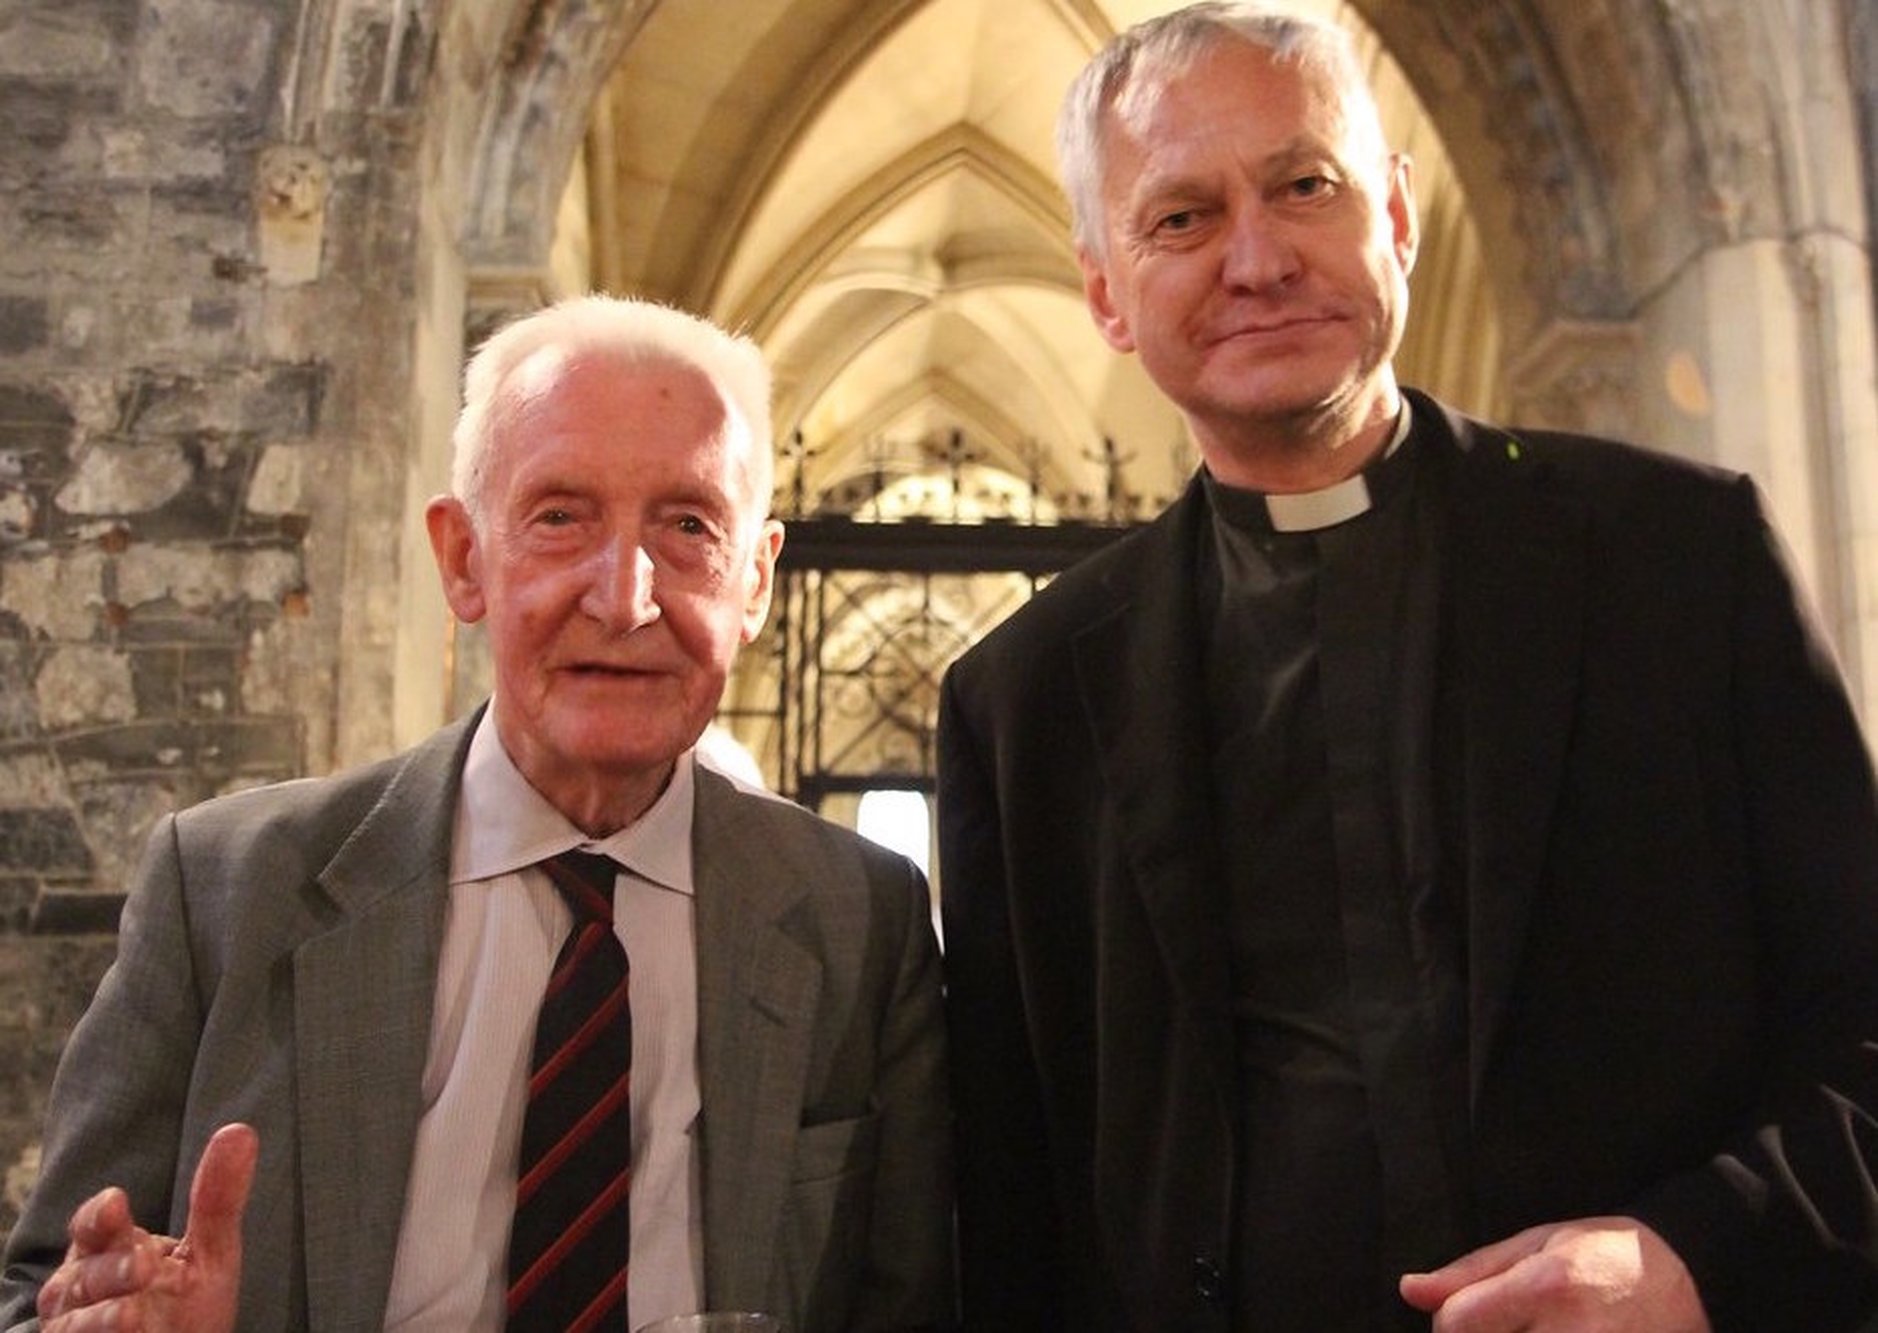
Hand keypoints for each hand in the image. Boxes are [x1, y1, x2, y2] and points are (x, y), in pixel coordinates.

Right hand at [36, 1123, 258, 1332]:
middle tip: (144, 1267)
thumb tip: (240, 1132)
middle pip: (87, 1271)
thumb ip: (216, 1200)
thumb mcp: (209, 1253)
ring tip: (133, 1314)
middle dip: (113, 1269)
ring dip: (104, 1316)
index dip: (100, 1215)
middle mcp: (82, 1286)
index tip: (116, 1204)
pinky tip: (129, 1332)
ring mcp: (75, 1327)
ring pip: (77, 1319)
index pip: (94, 1224)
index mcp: (108, 1248)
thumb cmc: (186, 1306)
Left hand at [1399, 1216, 1710, 1331]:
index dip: (1449, 1324)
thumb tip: (1410, 1291)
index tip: (1468, 1317)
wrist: (1694, 1278)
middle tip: (1508, 1325)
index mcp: (1546, 1286)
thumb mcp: (1539, 1241)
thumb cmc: (1608, 1253)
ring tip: (1535, 1329)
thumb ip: (1471, 1272)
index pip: (1456, 1325)